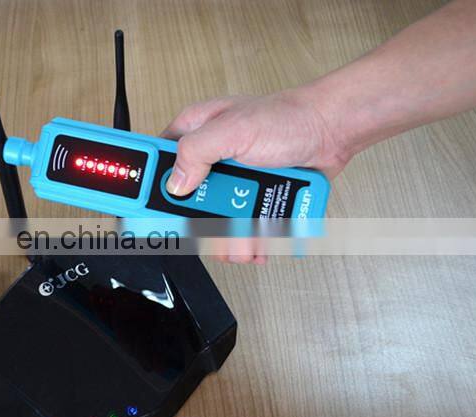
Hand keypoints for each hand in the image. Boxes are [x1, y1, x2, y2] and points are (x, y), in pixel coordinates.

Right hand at [161, 89, 348, 264]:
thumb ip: (197, 151)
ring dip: (230, 237)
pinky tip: (259, 240)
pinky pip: (241, 229)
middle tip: (214, 226)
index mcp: (192, 134)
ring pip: (214, 223)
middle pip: (184, 204)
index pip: (154, 163)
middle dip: (199, 223)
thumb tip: (175, 183)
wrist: (331, 132)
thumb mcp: (234, 129)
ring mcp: (230, 183)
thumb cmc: (288, 118)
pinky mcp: (251, 200)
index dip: (145, 190)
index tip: (144, 214)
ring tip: (247, 237)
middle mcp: (208, 160)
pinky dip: (250, 240)